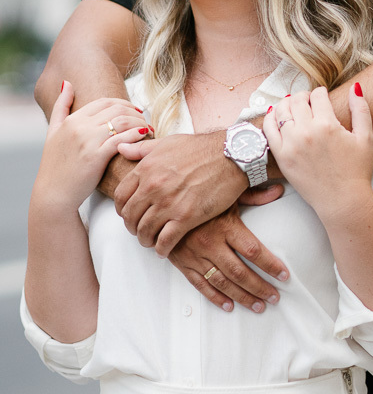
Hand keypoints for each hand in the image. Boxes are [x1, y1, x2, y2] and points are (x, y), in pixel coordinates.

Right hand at [35, 81, 150, 211]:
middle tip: (145, 120)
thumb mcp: (52, 131)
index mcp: (72, 119)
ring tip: (148, 130)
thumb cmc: (55, 165)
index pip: (105, 101)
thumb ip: (61, 106)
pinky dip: (136, 135)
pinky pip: (122, 139)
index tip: (135, 111)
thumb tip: (67, 83)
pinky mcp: (96, 157)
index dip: (124, 104)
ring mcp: (88, 141)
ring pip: (122, 121)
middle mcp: (79, 127)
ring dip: (139, 123)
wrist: (53, 194)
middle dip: (135, 113)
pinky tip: (144, 137)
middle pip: (116, 109)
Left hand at [113, 131, 248, 254]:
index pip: (120, 196)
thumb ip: (142, 149)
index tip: (129, 214)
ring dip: (145, 239)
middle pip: (130, 216)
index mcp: (147, 168)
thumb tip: (120, 149)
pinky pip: (165, 241)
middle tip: (139, 230)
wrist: (230, 156)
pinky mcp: (187, 217)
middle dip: (132, 227)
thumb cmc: (201, 148)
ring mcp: (169, 203)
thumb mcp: (167, 143)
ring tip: (151, 241)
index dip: (121, 209)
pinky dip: (161, 249)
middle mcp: (153, 187)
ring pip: (145, 231)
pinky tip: (164, 250)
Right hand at [168, 204, 288, 311]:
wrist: (164, 199)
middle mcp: (210, 243)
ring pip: (222, 283)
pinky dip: (215, 298)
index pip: (253, 251)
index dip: (271, 265)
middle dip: (260, 287)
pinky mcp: (182, 263)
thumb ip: (254, 195)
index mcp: (225, 226)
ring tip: (258, 306)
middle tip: (274, 297)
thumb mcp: (227, 192)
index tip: (284, 275)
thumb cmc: (200, 194)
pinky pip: (201, 285)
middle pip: (240, 272)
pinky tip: (229, 305)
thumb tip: (278, 190)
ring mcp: (195, 255)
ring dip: (242, 297)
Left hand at [263, 85, 372, 220]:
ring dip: (287, 104)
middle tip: (307, 100)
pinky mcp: (281, 156)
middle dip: (303, 96)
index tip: (322, 96)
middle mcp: (307, 132)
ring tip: (293, 106)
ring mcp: (291, 144)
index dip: (320, 92)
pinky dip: (270, 118)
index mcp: (327, 125)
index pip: (317, 96)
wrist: (343, 200)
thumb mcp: (365, 137)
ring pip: (281, 111)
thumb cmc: (356, 170)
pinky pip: (269, 129)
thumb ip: (361, 109)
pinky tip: (276, 115)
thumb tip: (356, 87)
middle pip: (297, 100)